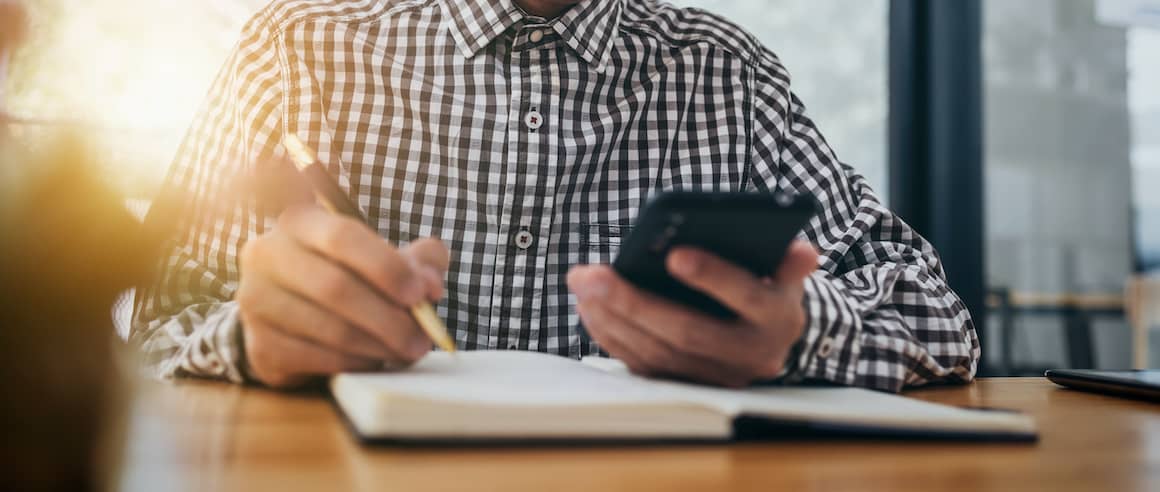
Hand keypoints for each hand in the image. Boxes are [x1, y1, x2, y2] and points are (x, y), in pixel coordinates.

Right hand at [237, 205, 448, 387]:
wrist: (293, 315)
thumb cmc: (347, 277)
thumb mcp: (383, 259)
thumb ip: (417, 261)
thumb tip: (428, 284)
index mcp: (298, 221)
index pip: (342, 236)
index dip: (386, 266)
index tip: (420, 293)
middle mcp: (266, 255)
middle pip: (335, 287)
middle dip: (389, 317)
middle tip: (422, 339)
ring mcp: (255, 301)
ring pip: (328, 328)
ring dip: (378, 345)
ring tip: (406, 352)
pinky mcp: (259, 345)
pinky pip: (315, 358)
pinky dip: (354, 363)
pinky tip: (374, 361)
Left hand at [567, 240, 818, 387]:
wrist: (766, 335)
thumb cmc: (766, 285)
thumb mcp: (786, 270)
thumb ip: (790, 260)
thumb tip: (804, 253)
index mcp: (779, 319)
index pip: (748, 297)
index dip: (713, 277)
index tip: (675, 254)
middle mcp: (749, 357)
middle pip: (687, 332)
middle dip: (634, 302)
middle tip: (591, 275)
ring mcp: (715, 378)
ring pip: (658, 354)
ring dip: (613, 319)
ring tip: (582, 285)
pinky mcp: (685, 386)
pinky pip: (643, 366)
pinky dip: (611, 336)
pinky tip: (588, 308)